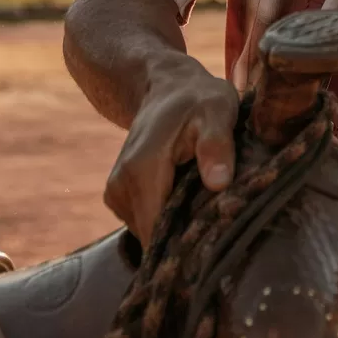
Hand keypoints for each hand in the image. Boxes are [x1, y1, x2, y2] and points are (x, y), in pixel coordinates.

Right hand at [103, 55, 239, 247]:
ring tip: (207, 207)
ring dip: (178, 228)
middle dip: (185, 240)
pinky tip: (190, 200)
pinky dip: (169, 218)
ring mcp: (117, 193)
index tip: (213, 252)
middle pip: (153, 238)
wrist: (168, 85)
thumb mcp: (217, 111)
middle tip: (219, 227)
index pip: (155, 236)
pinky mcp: (121, 196)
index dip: (184, 250)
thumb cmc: (198, 98)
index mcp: (141, 171)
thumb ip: (217, 146)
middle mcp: (120, 187)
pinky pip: (147, 222)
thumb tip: (220, 183)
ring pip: (150, 233)